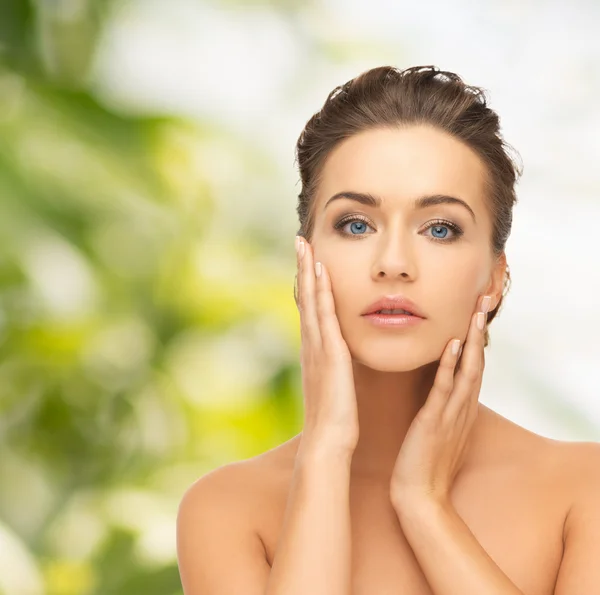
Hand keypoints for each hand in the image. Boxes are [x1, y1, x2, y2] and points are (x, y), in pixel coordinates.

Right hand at [295, 235, 358, 453]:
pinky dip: (320, 291)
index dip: (308, 284)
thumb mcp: (334, 385)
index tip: (308, 260)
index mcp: (315, 350)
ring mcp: (317, 346)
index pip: (311, 309)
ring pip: (311, 300)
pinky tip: (320, 271)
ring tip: (304, 244)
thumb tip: (337, 358)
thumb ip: (334, 368)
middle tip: (300, 240)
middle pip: (305, 298)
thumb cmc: (334, 418)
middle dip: (302, 268)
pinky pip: (324, 314)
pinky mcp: (329, 352)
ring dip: (307, 271)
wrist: (328, 440)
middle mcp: (311, 343)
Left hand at [389, 295, 491, 508]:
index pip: (473, 365)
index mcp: (461, 408)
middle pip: (477, 361)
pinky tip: (453, 345)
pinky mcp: (435, 421)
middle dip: (480, 329)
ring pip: (468, 370)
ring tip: (475, 311)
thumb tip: (438, 387)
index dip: (477, 337)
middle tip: (485, 298)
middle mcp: (462, 407)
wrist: (420, 496)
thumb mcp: (438, 428)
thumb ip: (441, 406)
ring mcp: (451, 414)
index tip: (476, 310)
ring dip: (472, 340)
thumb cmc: (424, 461)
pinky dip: (450, 365)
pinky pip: (444, 389)